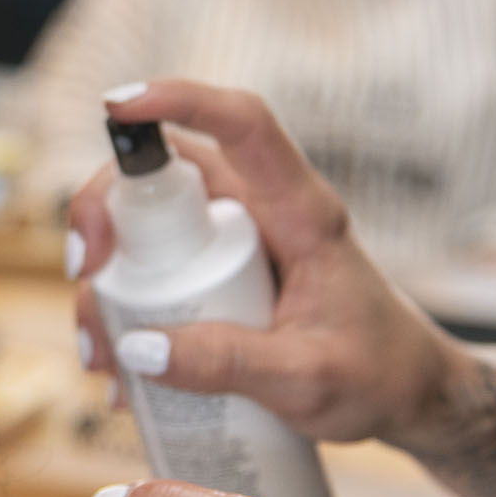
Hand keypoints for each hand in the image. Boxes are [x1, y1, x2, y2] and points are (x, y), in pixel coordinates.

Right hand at [69, 80, 475, 448]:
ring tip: (102, 360)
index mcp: (302, 213)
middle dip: (104, 214)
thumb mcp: (308, 380)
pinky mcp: (220, 281)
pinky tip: (123, 380)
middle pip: (165, 177)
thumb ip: (229, 363)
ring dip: (108, 287)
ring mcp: (235, 246)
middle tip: (88, 275)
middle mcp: (261, 215)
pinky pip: (156, 280)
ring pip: (147, 233)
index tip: (120, 103)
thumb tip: (137, 347)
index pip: (245, 125)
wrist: (408, 397)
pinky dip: (126, 321)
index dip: (183, 99)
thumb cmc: (377, 375)